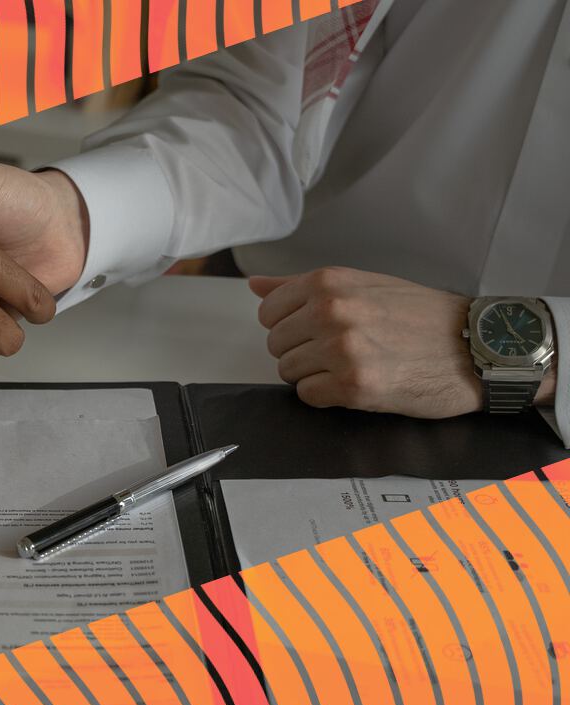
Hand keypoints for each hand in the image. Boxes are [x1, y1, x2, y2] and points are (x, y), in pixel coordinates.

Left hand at [250, 267, 484, 417]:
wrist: (475, 346)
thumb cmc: (421, 316)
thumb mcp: (361, 284)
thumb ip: (301, 286)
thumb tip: (255, 285)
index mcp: (328, 282)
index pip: (268, 312)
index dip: (290, 326)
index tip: (317, 330)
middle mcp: (331, 311)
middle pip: (276, 344)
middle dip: (302, 351)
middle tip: (341, 351)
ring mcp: (342, 349)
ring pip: (288, 372)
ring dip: (314, 375)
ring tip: (352, 365)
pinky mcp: (354, 386)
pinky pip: (308, 396)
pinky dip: (327, 395)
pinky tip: (356, 384)